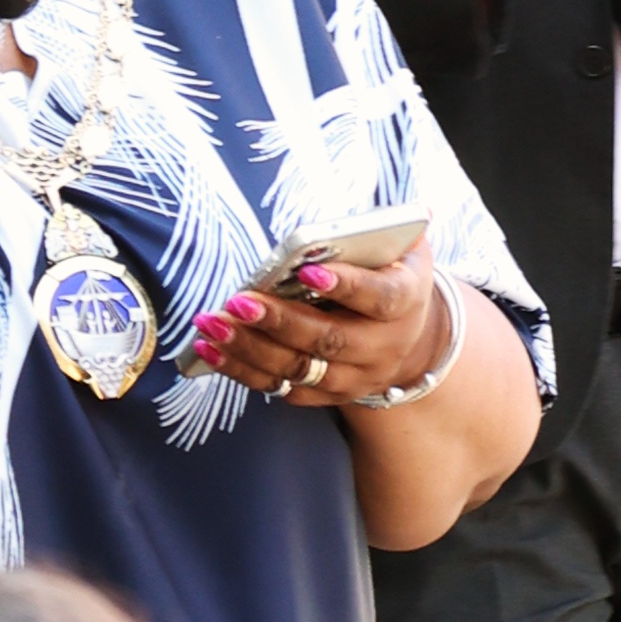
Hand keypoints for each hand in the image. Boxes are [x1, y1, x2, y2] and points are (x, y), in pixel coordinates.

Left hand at [191, 248, 461, 409]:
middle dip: (279, 322)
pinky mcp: (330, 395)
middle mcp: (384, 346)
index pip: (379, 297)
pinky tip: (211, 350)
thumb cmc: (390, 272)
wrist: (409, 336)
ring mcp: (357, 377)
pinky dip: (243, 372)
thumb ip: (370, 231)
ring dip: (250, 349)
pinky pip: (283, 389)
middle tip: (238, 303)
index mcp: (406, 300)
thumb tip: (323, 226)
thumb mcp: (396, 245)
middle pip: (330, 340)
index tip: (308, 272)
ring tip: (211, 326)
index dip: (346, 286)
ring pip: (300, 370)